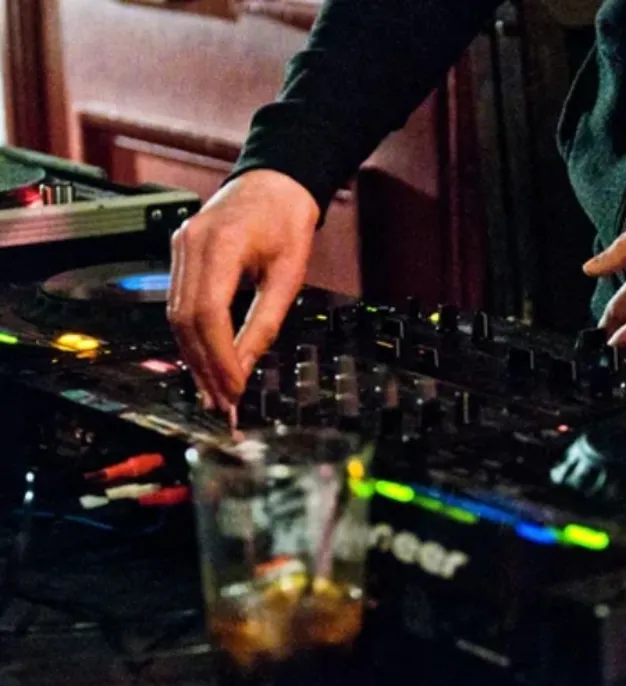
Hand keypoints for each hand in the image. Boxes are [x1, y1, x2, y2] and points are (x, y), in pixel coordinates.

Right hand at [167, 169, 318, 410]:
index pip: (208, 314)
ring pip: (176, 316)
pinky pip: (179, 303)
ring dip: (194, 357)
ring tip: (213, 392)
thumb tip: (244, 368)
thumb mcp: (288, 275)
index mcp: (219, 245)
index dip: (218, 357)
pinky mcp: (180, 255)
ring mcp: (179, 247)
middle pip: (185, 320)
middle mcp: (189, 245)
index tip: (234, 389)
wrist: (274, 184)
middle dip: (204, 366)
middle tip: (222, 402)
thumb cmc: (287, 222)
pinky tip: (204, 362)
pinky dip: (192, 337)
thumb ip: (265, 323)